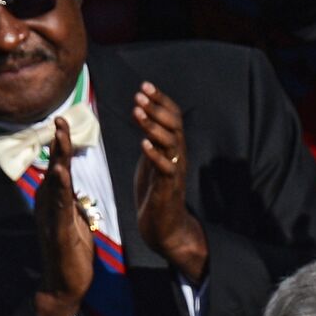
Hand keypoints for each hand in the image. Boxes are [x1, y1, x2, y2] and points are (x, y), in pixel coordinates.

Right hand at [34, 118, 94, 315]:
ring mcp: (51, 217)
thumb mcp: (75, 222)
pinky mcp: (57, 230)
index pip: (59, 168)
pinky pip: (59, 205)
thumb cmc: (71, 255)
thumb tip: (71, 186)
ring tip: (59, 135)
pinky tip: (59, 171)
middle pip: (54, 168)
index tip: (64, 122)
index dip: (61, 145)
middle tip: (60, 118)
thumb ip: (71, 202)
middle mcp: (48, 206)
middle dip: (58, 142)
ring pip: (55, 182)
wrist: (64, 286)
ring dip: (57, 157)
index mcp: (54, 203)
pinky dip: (59, 187)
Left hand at [133, 82, 207, 281]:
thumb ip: (152, 143)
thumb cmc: (157, 196)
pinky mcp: (169, 189)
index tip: (145, 86)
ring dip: (153, 125)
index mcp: (173, 149)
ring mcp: (174, 172)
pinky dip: (154, 155)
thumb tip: (144, 121)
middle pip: (173, 125)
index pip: (172, 118)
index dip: (160, 101)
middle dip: (156, 107)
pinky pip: (165, 168)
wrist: (166, 229)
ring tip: (137, 111)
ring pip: (169, 143)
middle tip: (140, 93)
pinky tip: (143, 143)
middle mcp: (177, 157)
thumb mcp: (151, 163)